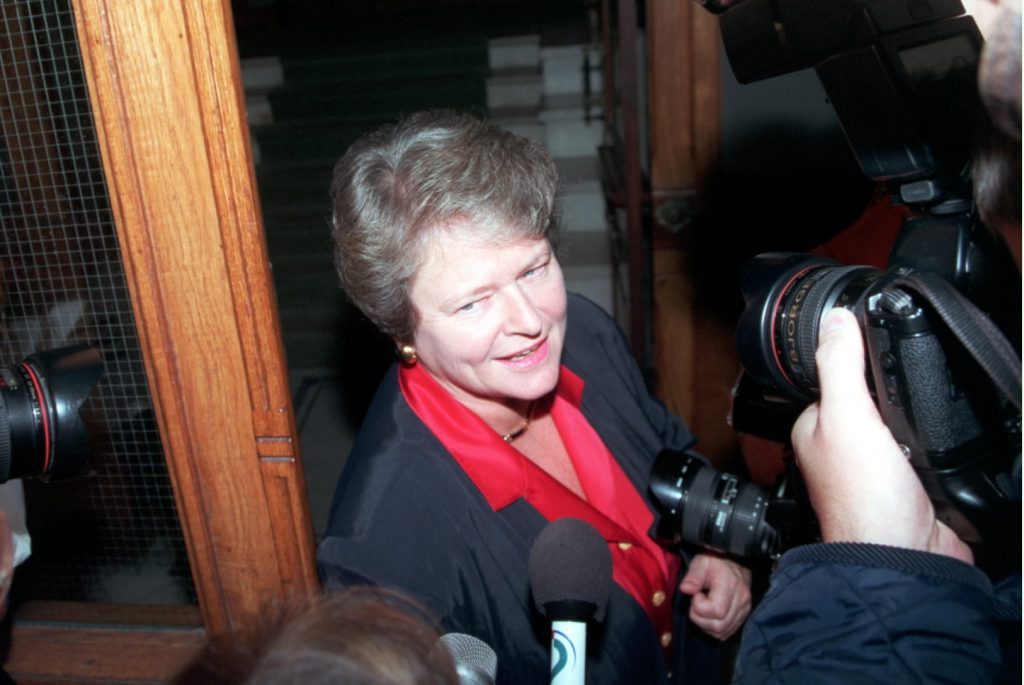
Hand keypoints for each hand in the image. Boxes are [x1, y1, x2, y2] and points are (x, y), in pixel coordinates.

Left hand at [679, 553, 751, 639]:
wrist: (735, 561)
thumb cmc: (716, 561)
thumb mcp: (701, 562)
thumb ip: (693, 576)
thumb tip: (685, 589)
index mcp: (732, 585)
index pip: (716, 610)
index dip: (700, 606)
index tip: (696, 594)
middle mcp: (741, 601)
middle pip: (718, 626)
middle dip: (699, 618)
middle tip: (696, 603)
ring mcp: (744, 610)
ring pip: (721, 632)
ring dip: (705, 625)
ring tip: (702, 608)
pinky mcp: (743, 616)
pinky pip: (726, 632)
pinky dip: (713, 628)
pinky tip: (708, 615)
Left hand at [790, 307, 973, 562]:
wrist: (905, 555)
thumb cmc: (864, 496)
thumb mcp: (845, 416)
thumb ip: (839, 365)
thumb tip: (836, 319)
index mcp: (814, 426)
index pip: (833, 376)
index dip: (855, 357)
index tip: (877, 340)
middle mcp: (840, 445)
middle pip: (870, 398)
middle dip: (892, 390)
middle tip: (909, 386)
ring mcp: (875, 465)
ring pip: (899, 423)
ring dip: (914, 420)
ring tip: (922, 419)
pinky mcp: (908, 481)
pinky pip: (922, 449)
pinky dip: (932, 443)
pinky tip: (937, 441)